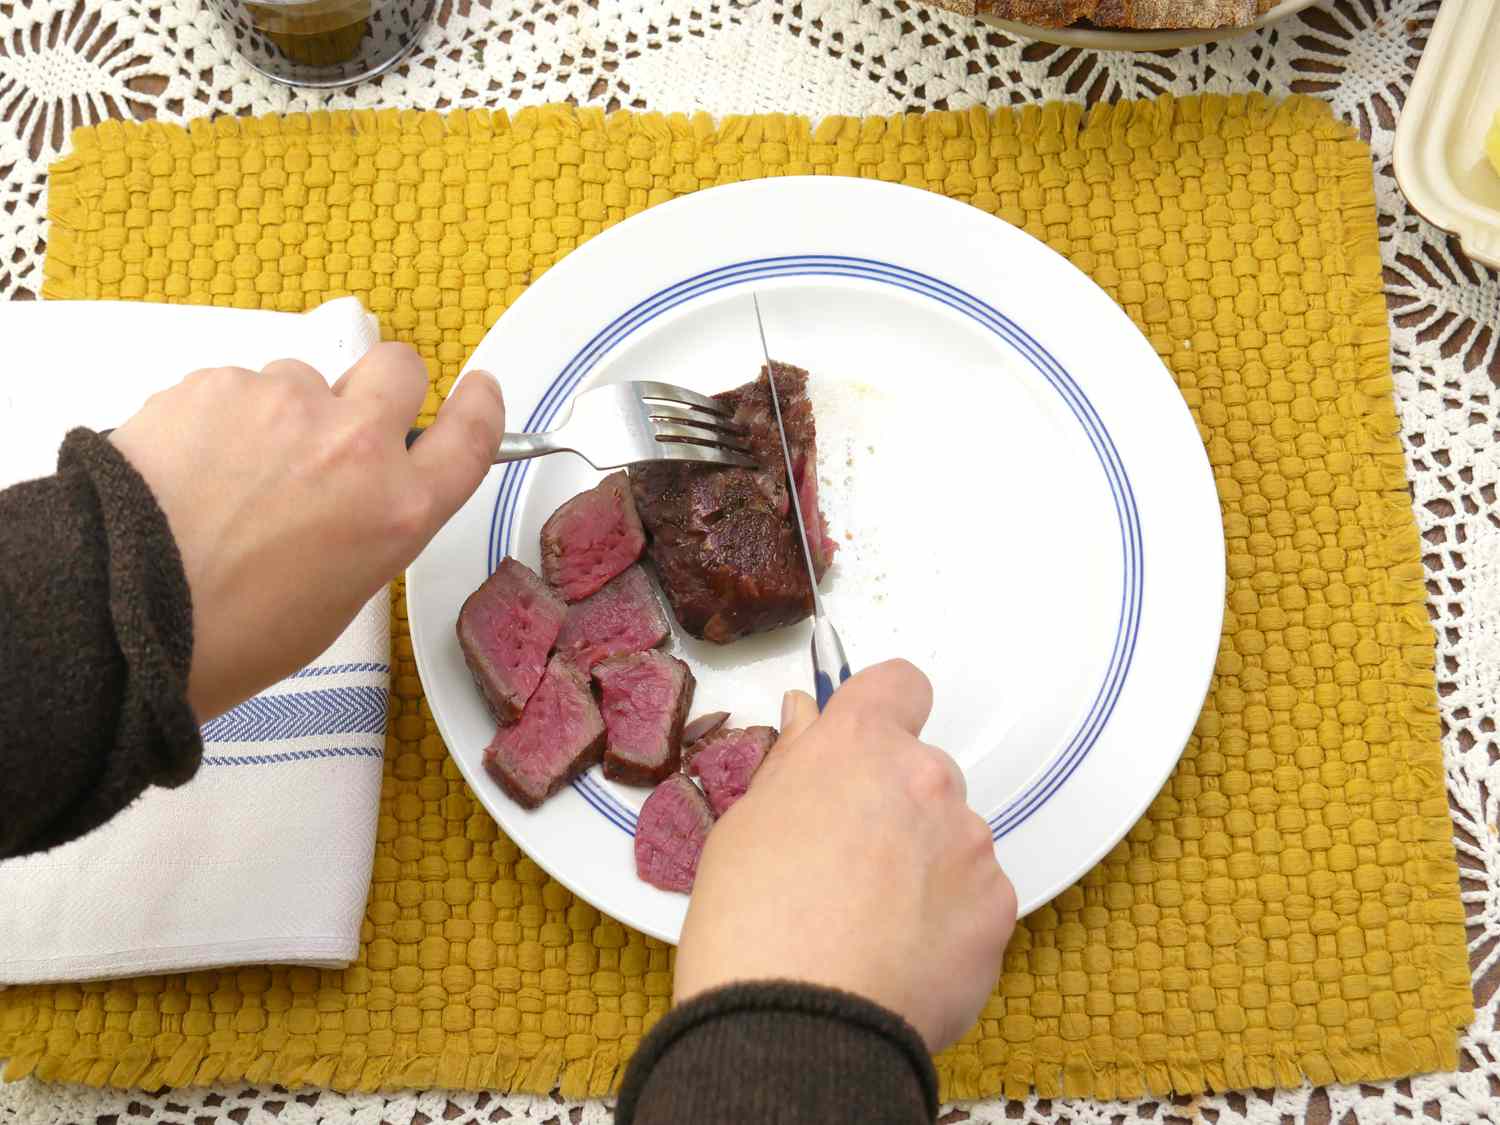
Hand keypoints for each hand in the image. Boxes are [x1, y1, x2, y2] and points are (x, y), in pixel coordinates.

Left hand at [108, 344, 504, 720]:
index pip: (471, 433)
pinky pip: (236, 387)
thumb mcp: (341, 595)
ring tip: (230, 475)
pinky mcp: (217, 383)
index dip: (479, 405)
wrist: (121, 616)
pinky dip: (220, 418)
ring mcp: (286, 404)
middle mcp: (357, 444)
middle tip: (338, 428)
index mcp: (400, 509)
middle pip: (399, 369)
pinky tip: (188, 468)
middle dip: (380, 389)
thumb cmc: (235, 636)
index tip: (476, 389)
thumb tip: (353, 487)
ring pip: (302, 379)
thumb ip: (371, 523)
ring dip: (283, 413)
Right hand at [673, 660, 1016, 1050]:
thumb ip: (794, 764)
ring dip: (924, 867)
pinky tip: (900, 957)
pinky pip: (976, 898)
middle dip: (896, 808)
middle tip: (846, 866)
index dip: (884, 712)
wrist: (798, 1024)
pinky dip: (948, 922)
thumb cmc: (751, 922)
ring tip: (869, 926)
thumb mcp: (746, 825)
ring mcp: (970, 844)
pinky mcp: (999, 908)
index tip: (865, 748)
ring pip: (953, 839)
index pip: (900, 684)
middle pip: (924, 773)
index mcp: (859, 745)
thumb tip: (809, 718)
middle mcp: (927, 779)